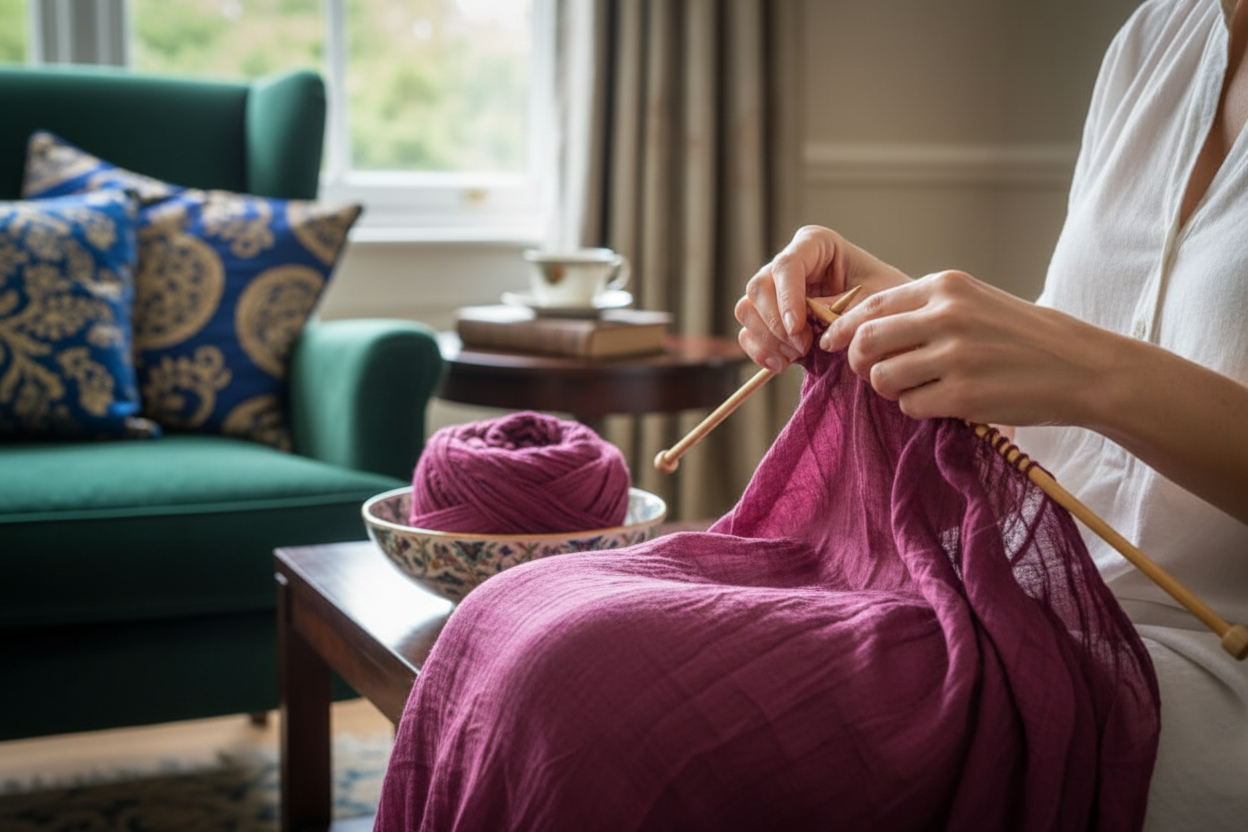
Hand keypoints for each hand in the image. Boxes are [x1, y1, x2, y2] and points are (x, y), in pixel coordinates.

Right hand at [734, 226, 909, 372]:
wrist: (891, 321)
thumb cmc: (889, 302)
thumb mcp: (874, 301)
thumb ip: (838, 311)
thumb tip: (799, 329)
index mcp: (816, 244)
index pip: (786, 266)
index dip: (786, 299)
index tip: (798, 329)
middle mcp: (790, 264)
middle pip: (759, 287)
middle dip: (776, 324)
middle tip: (803, 347)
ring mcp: (777, 290)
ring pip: (747, 309)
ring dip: (767, 338)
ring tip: (795, 356)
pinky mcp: (771, 317)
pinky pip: (748, 331)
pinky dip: (760, 351)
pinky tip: (782, 364)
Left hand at [823, 269, 1114, 426]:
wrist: (1080, 366)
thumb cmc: (1021, 336)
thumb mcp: (974, 301)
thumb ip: (923, 309)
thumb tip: (860, 328)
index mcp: (946, 286)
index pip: (872, 305)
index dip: (843, 329)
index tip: (832, 344)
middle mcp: (947, 316)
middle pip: (866, 343)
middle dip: (858, 363)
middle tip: (870, 374)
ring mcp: (956, 356)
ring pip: (883, 377)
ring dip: (890, 389)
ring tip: (917, 388)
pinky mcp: (964, 395)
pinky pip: (911, 406)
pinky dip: (917, 409)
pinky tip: (942, 403)